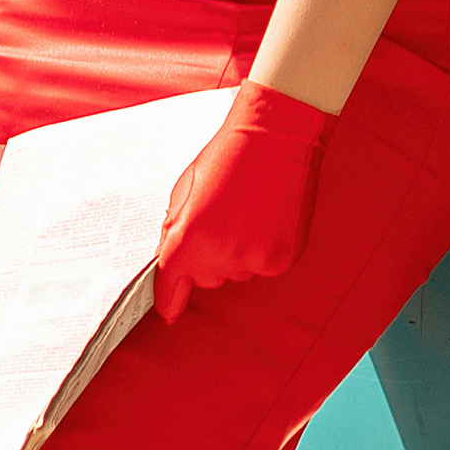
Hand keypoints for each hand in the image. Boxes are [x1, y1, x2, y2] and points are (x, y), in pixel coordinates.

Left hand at [153, 84, 332, 325]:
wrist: (276, 139)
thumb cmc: (228, 157)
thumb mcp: (184, 192)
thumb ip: (175, 232)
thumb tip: (172, 263)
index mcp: (190, 238)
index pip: (171, 285)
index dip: (169, 300)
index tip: (168, 310)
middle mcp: (222, 255)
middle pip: (206, 279)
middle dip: (207, 258)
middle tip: (221, 219)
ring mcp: (255, 259)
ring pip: (236, 273)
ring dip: (237, 253)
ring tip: (246, 213)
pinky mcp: (282, 260)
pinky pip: (262, 267)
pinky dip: (262, 250)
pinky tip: (266, 220)